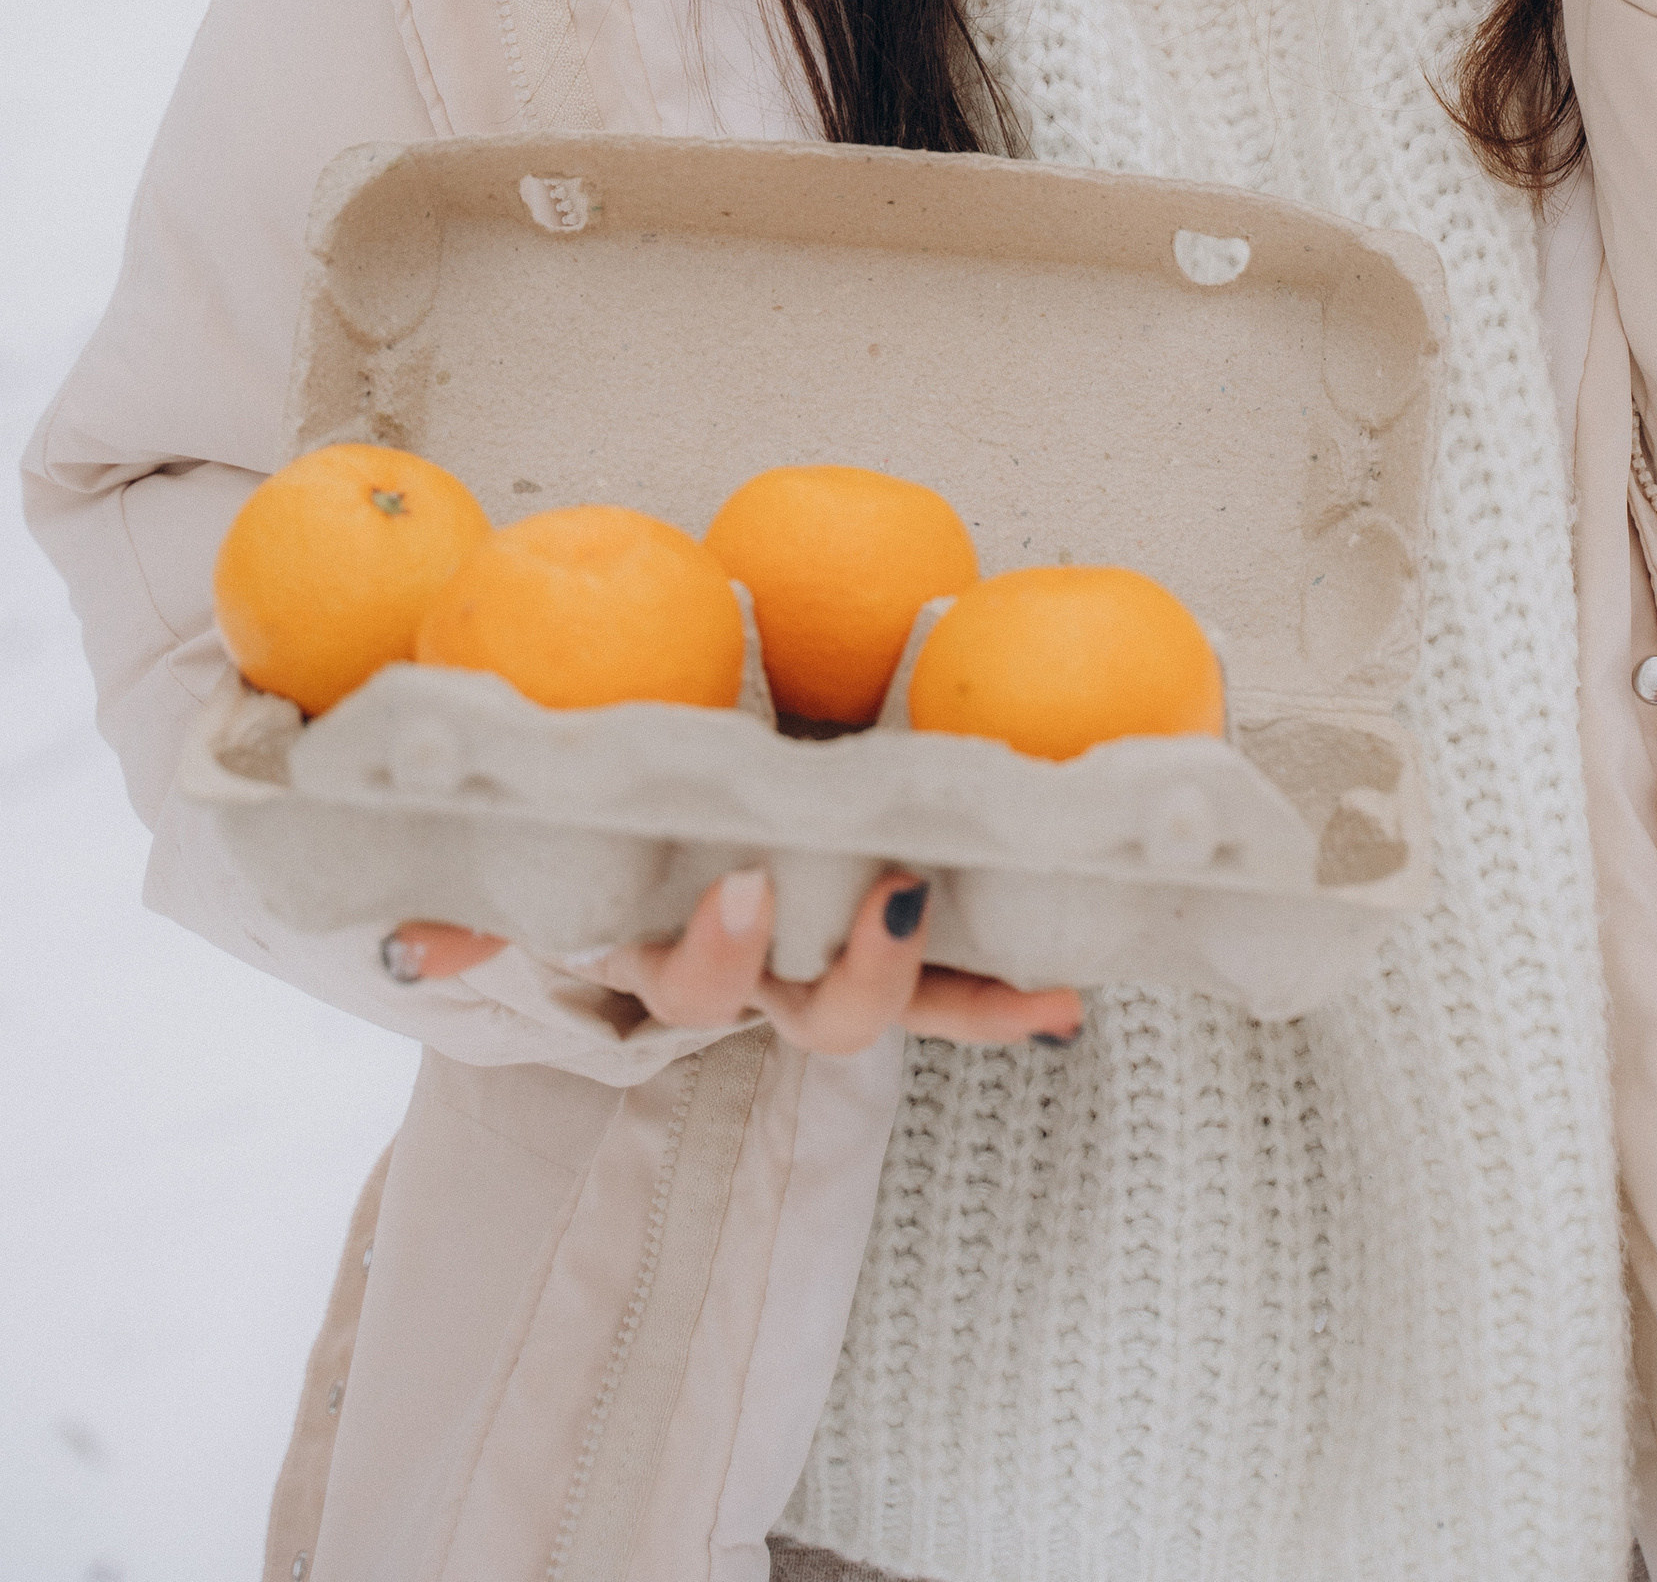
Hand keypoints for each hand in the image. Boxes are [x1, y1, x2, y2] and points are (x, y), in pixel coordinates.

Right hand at [385, 870, 1082, 1055]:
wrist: (690, 823)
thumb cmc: (630, 820)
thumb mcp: (563, 852)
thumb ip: (493, 895)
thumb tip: (414, 939)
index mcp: (676, 951)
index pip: (688, 979)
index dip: (717, 945)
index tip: (747, 881)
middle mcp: (761, 979)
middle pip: (799, 1013)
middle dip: (845, 970)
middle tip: (886, 893)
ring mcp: (831, 968)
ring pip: (878, 1010)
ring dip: (936, 986)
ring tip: (999, 952)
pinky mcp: (899, 949)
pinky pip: (957, 994)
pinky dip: (1006, 1004)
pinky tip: (1066, 1007)